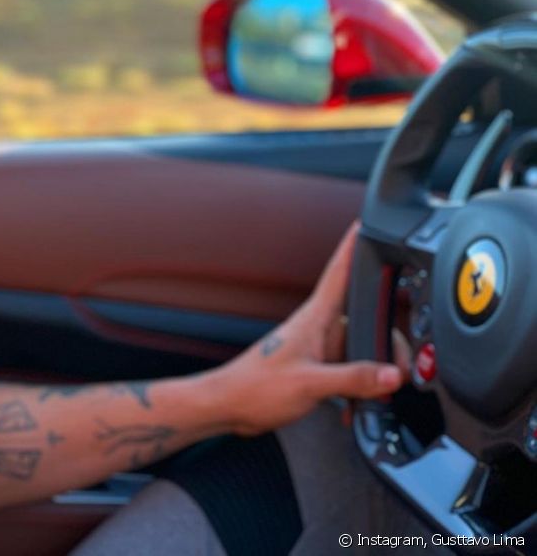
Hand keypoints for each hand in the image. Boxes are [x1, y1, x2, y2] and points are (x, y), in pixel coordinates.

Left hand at [213, 222, 409, 435]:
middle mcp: (319, 328)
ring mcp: (318, 348)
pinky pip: (350, 369)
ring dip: (374, 371)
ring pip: (361, 347)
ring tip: (378, 393)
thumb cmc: (255, 388)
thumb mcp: (309, 384)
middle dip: (388, 343)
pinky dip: (359, 386)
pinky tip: (357, 407)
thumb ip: (352, 378)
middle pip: (366, 319)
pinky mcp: (316, 367)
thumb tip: (391, 373)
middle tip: (400, 370)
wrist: (229, 406)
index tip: (366, 223)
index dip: (353, 245)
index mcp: (314, 319)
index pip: (339, 271)